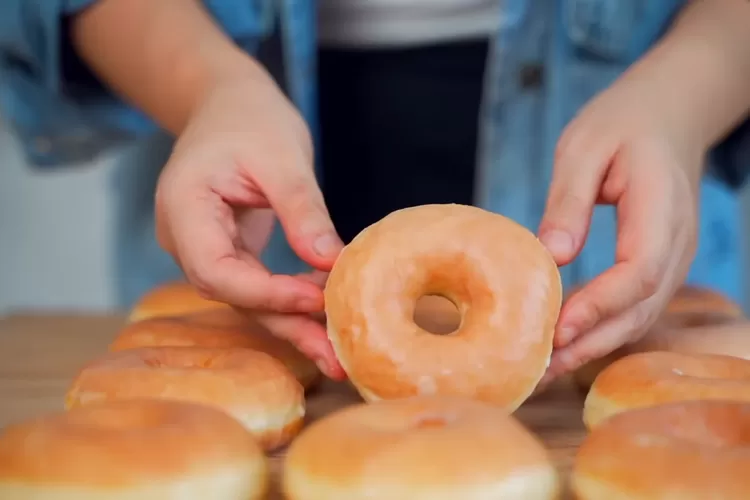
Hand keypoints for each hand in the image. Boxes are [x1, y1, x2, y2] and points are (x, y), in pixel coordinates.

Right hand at [155, 75, 345, 378]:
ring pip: (246, 297)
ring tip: (337, 352)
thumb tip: (331, 263)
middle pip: (232, 294)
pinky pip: (256, 285)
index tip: (317, 299)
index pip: (215, 269)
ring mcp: (203, 247)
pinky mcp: (228, 251)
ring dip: (292, 322)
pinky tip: (325, 314)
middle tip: (335, 357)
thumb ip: (302, 210)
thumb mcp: (283, 156)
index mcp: (183, 207)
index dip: (265, 292)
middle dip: (286, 324)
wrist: (228, 104)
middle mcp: (185, 236)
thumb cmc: (250, 118)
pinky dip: (290, 299)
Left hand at [536, 68, 702, 386]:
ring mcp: (674, 256)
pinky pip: (635, 307)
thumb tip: (552, 256)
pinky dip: (603, 330)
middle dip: (591, 342)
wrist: (667, 113)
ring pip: (640, 316)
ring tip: (544, 368)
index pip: (638, 272)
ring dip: (595, 345)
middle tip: (539, 368)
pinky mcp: (659, 263)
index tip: (556, 330)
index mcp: (661, 207)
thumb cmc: (621, 123)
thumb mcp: (584, 148)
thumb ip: (569, 200)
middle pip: (641, 308)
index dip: (599, 306)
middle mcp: (677, 242)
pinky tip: (566, 342)